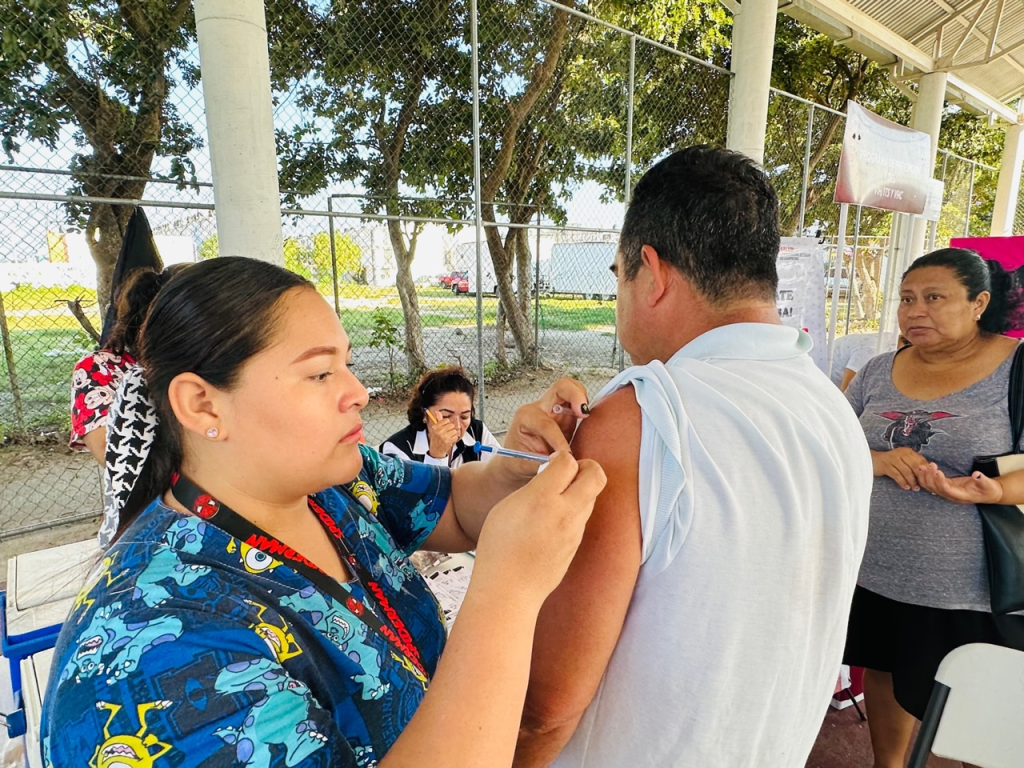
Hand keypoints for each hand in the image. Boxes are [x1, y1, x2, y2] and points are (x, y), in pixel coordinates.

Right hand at [425, 411, 459, 458]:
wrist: (436, 450)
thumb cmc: (436, 438)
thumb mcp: (435, 429)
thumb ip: (438, 419)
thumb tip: (437, 412)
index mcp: (436, 427)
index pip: (446, 420)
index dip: (447, 423)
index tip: (445, 426)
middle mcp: (440, 431)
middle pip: (451, 425)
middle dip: (451, 428)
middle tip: (447, 431)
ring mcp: (444, 436)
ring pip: (454, 430)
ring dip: (453, 433)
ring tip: (448, 436)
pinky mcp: (449, 441)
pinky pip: (456, 436)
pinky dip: (454, 438)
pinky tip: (449, 439)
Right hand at [472, 452, 606, 604]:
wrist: (509, 589)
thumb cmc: (499, 549)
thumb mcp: (506, 506)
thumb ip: (532, 487)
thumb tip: (549, 475)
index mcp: (542, 498)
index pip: (568, 462)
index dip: (561, 458)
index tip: (552, 462)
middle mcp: (565, 513)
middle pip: (595, 475)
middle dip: (587, 466)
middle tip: (570, 472)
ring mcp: (574, 531)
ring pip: (592, 497)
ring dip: (581, 490)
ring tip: (558, 497)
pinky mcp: (576, 546)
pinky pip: (583, 519)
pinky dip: (575, 512)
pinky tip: (554, 520)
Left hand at [501, 378, 589, 469]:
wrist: (515, 462)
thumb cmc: (517, 462)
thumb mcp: (526, 466)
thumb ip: (544, 464)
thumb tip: (563, 463)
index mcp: (525, 418)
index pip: (547, 424)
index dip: (559, 441)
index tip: (567, 455)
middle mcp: (539, 408)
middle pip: (561, 388)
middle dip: (576, 396)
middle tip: (584, 412)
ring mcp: (553, 408)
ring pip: (572, 389)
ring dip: (582, 399)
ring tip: (586, 415)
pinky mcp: (565, 413)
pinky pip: (578, 401)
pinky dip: (585, 406)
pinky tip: (587, 420)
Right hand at [871, 447, 927, 490]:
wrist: (874, 460)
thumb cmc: (892, 463)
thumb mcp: (904, 461)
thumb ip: (914, 466)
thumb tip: (928, 475)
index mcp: (908, 452)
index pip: (920, 461)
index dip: (926, 471)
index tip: (929, 480)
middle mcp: (901, 453)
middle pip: (915, 466)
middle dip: (920, 477)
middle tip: (923, 486)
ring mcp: (893, 459)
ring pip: (906, 471)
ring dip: (911, 481)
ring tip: (914, 488)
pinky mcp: (886, 465)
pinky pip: (897, 475)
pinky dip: (902, 482)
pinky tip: (906, 487)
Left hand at [913, 462, 1002, 503]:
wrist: (989, 493)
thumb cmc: (989, 489)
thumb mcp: (989, 485)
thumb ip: (983, 480)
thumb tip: (977, 475)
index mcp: (961, 496)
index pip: (947, 490)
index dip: (940, 481)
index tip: (937, 471)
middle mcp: (951, 495)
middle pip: (935, 489)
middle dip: (930, 477)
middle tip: (929, 465)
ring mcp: (948, 492)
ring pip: (931, 487)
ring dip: (925, 477)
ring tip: (922, 466)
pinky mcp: (946, 487)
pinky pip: (932, 484)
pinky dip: (926, 477)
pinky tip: (923, 468)